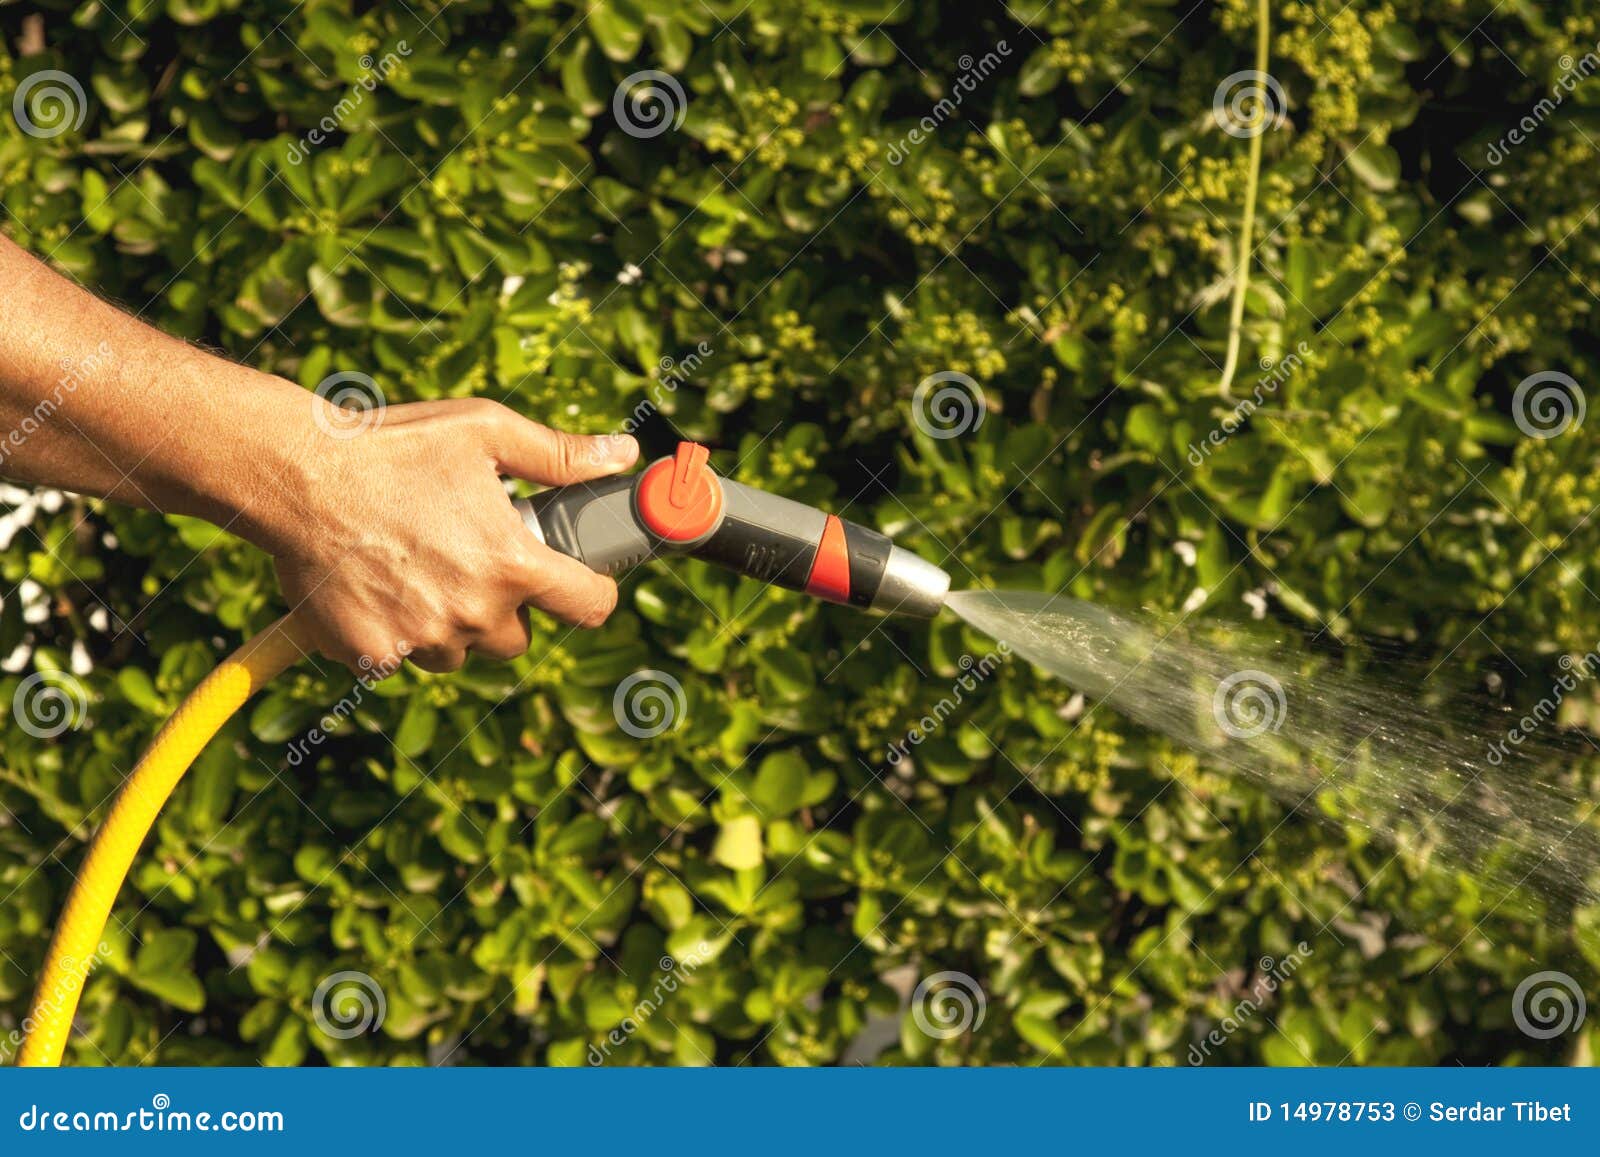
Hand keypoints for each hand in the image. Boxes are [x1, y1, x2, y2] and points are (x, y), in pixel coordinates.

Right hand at [262, 397, 636, 673]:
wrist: (295, 476)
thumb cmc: (394, 446)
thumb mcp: (486, 432)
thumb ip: (560, 455)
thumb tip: (622, 457)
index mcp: (513, 565)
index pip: (588, 608)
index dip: (591, 595)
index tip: (577, 584)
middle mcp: (474, 613)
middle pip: (517, 639)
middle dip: (506, 608)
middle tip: (472, 562)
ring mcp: (421, 639)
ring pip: (459, 652)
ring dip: (451, 624)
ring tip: (420, 569)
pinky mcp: (371, 655)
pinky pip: (399, 659)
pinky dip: (394, 633)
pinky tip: (376, 585)